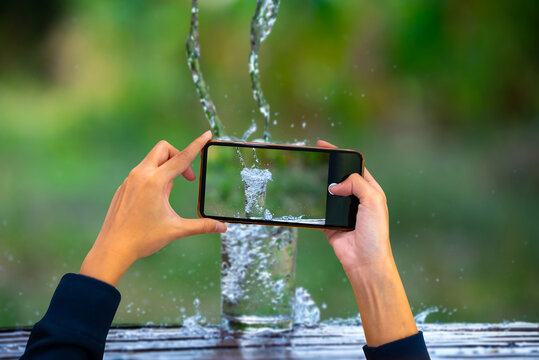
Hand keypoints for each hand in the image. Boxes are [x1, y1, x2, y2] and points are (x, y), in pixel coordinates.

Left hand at [80, 131, 226, 285]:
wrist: (113, 248)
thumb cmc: (143, 238)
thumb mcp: (176, 230)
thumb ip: (201, 226)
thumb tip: (223, 227)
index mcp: (155, 182)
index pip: (182, 158)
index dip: (197, 145)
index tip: (206, 135)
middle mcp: (141, 175)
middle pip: (164, 149)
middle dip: (178, 156)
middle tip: (187, 178)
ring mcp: (130, 179)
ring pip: (152, 160)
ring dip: (166, 169)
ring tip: (168, 195)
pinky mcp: (124, 187)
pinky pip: (142, 173)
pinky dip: (154, 178)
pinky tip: (154, 201)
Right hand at [318, 140, 390, 274]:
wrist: (365, 261)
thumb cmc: (375, 233)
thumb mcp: (373, 201)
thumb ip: (357, 184)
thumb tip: (334, 184)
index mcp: (369, 190)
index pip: (353, 166)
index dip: (339, 155)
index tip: (324, 146)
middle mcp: (355, 198)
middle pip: (337, 178)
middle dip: (325, 169)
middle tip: (310, 160)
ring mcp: (341, 210)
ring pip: (326, 192)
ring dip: (317, 187)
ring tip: (305, 178)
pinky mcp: (329, 223)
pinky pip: (318, 210)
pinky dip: (311, 205)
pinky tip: (304, 198)